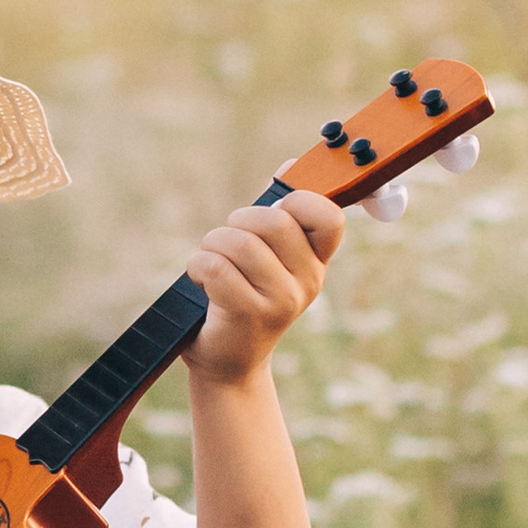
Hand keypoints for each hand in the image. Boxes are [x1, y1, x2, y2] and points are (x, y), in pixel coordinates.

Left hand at [183, 184, 345, 386]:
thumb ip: (279, 211)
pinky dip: (198, 265)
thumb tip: (292, 165)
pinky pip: (217, 268)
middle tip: (226, 239)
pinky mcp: (251, 314)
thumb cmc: (243, 299)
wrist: (228, 362)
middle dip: (239, 220)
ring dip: (212, 244)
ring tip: (209, 261)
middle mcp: (308, 281)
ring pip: (240, 243)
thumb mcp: (268, 257)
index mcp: (317, 261)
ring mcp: (282, 300)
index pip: (329, 217)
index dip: (300, 201)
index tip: (275, 210)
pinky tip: (200, 277)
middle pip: (275, 221)